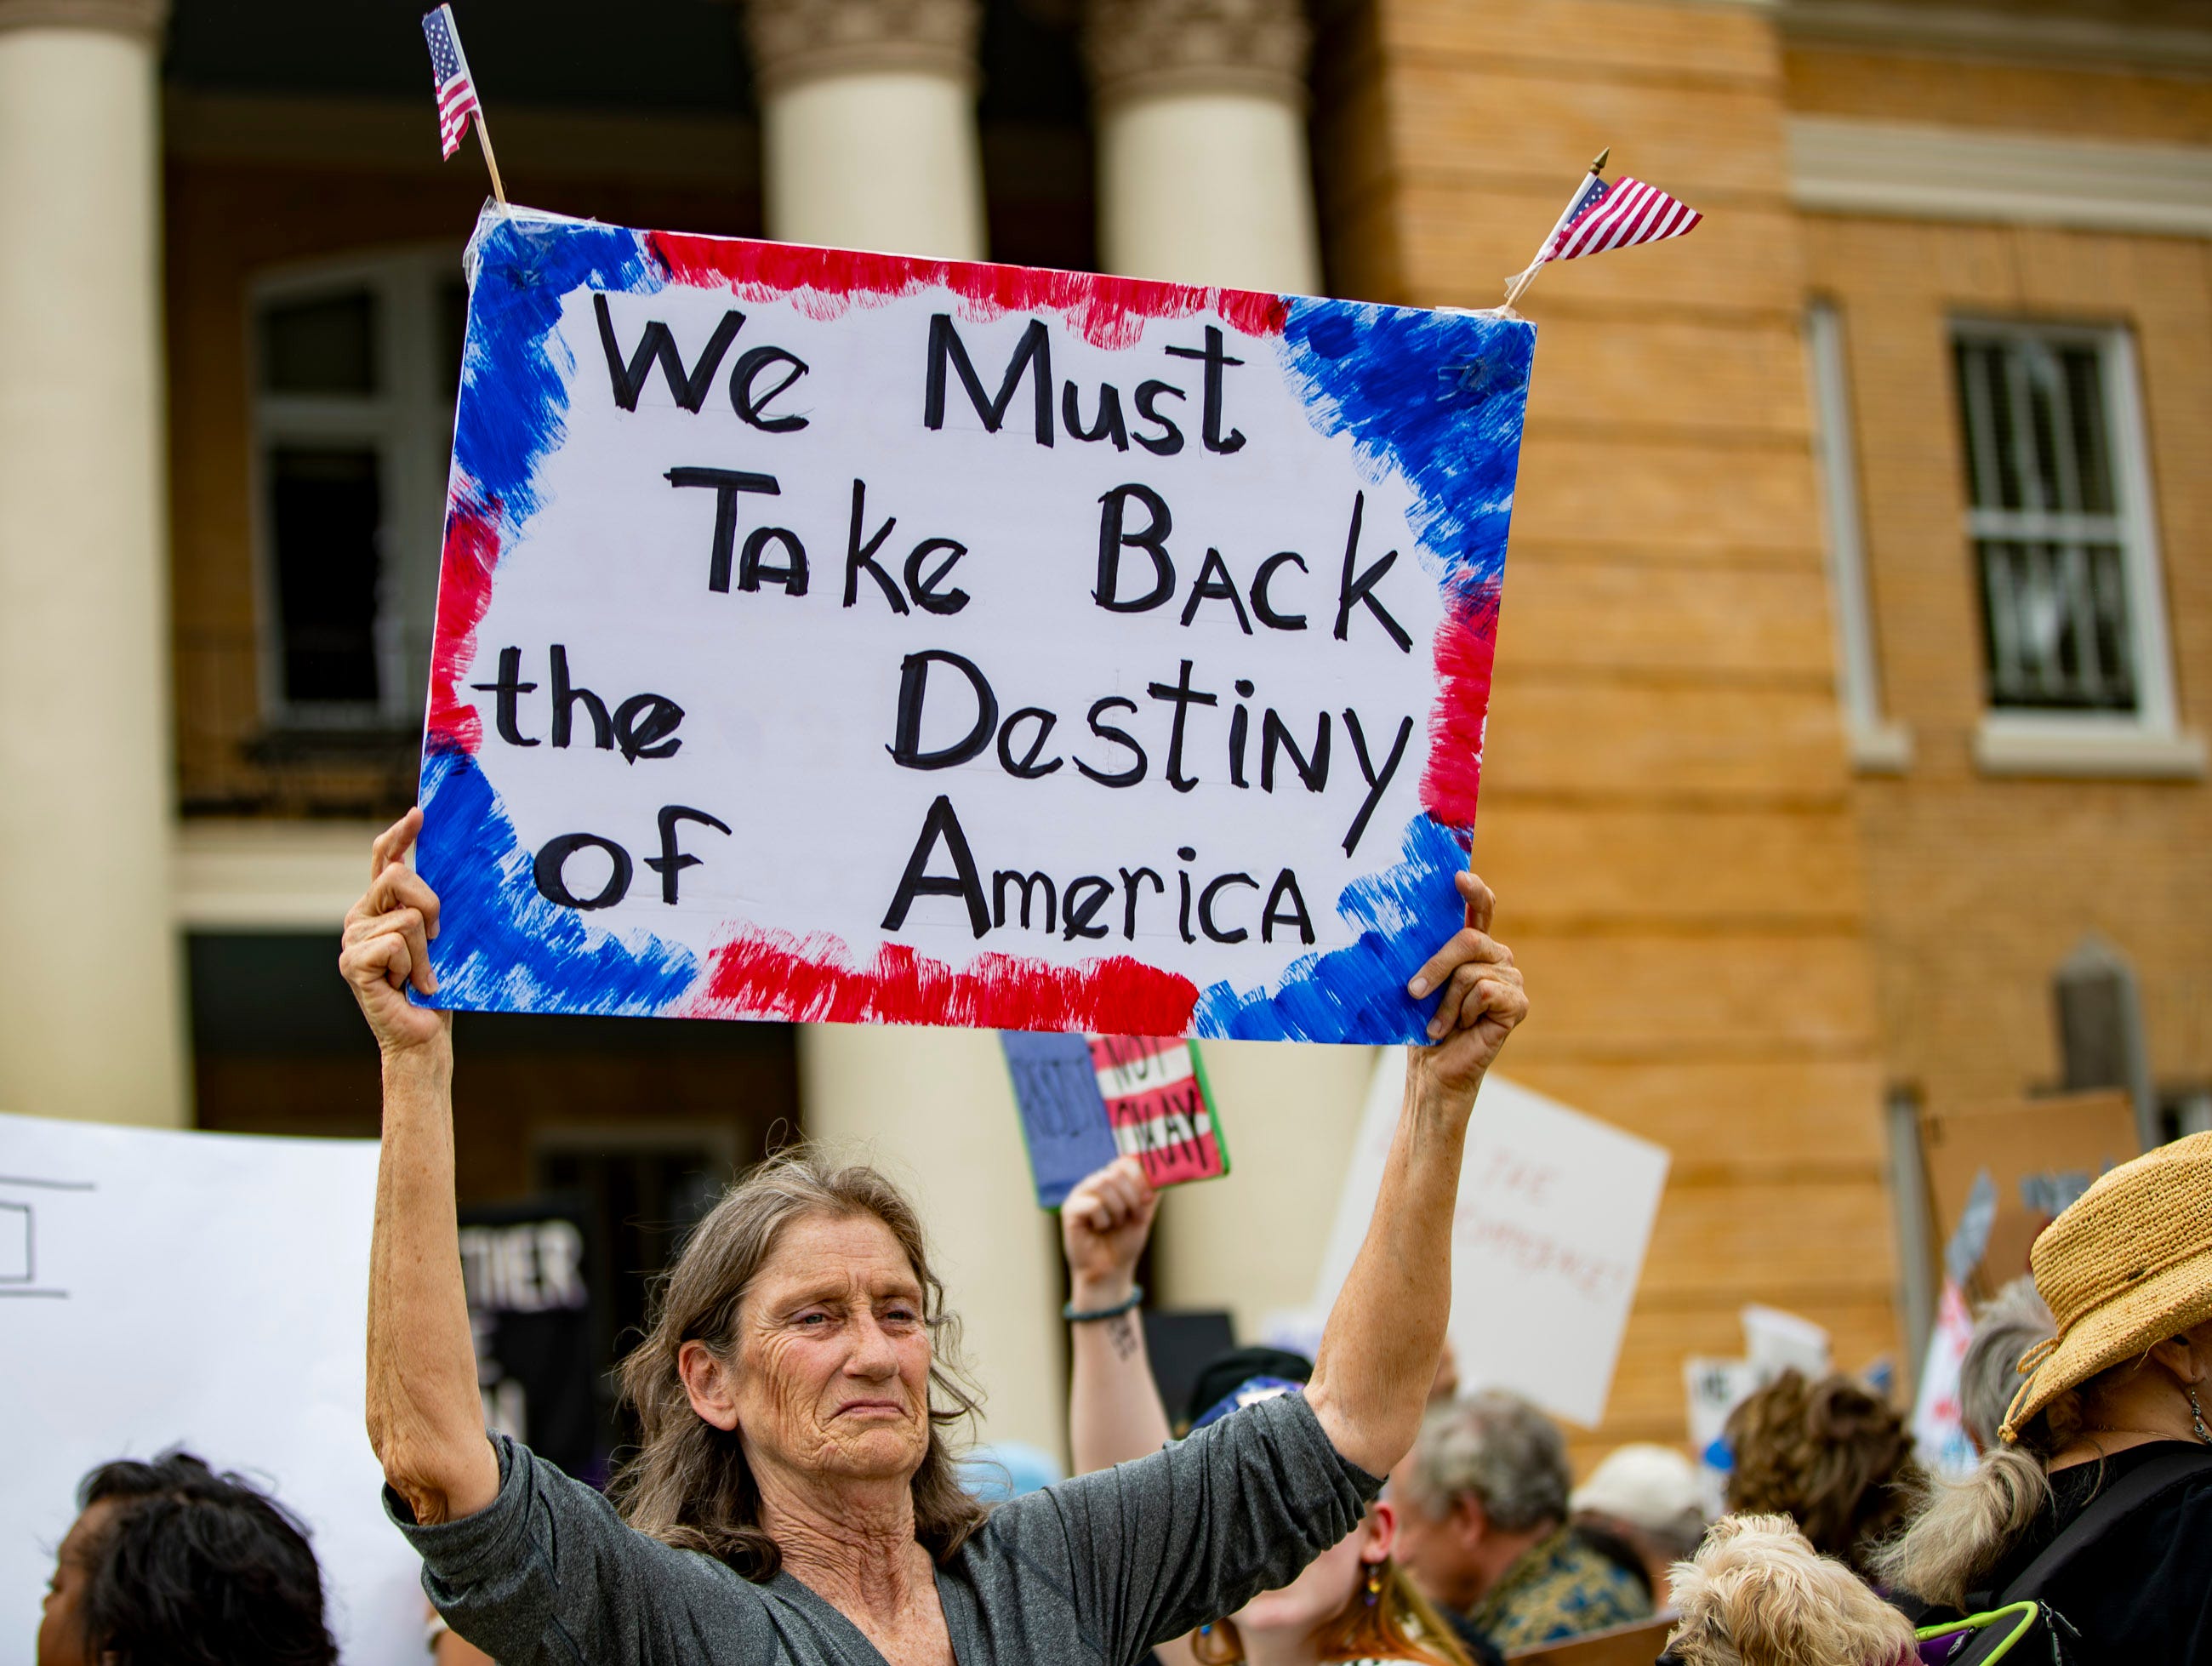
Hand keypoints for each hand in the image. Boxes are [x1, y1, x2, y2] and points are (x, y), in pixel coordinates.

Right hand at [340, 809, 451, 1059]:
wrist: (424, 1035)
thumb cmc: (437, 986)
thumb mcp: (440, 938)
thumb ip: (432, 907)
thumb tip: (452, 869)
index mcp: (381, 907)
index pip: (384, 859)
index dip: (399, 835)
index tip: (419, 815)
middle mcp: (360, 917)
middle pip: (399, 876)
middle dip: (431, 906)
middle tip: (435, 943)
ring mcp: (352, 939)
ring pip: (407, 917)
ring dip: (425, 952)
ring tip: (418, 975)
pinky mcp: (353, 963)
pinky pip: (397, 943)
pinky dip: (413, 968)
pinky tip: (407, 987)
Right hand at [1060, 1157, 1157, 1305]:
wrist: (1111, 1270)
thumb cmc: (1125, 1241)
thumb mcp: (1144, 1213)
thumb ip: (1151, 1190)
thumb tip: (1161, 1171)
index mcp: (1111, 1180)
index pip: (1124, 1162)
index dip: (1139, 1178)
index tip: (1147, 1199)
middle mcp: (1094, 1183)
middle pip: (1115, 1172)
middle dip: (1131, 1197)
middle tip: (1132, 1216)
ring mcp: (1080, 1194)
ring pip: (1103, 1182)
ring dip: (1117, 1208)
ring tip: (1115, 1224)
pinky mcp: (1070, 1209)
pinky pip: (1093, 1203)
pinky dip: (1103, 1220)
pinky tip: (1099, 1229)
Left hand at [1404, 870, 1525, 1099]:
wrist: (1433, 1070)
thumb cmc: (1420, 1025)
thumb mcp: (1417, 981)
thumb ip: (1422, 953)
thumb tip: (1396, 924)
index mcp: (1473, 947)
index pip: (1481, 907)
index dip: (1474, 890)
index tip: (1459, 876)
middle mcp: (1496, 957)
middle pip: (1468, 939)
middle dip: (1435, 965)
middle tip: (1413, 992)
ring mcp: (1511, 979)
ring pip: (1469, 971)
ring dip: (1445, 1003)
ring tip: (1439, 1024)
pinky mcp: (1517, 1004)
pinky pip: (1483, 992)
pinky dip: (1462, 1014)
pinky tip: (1463, 1029)